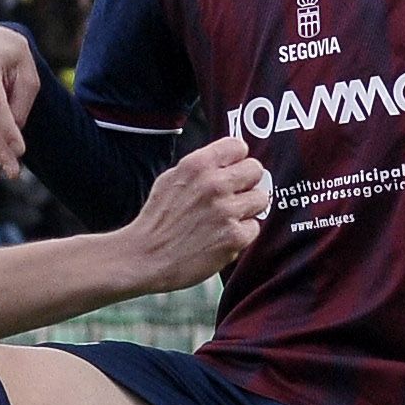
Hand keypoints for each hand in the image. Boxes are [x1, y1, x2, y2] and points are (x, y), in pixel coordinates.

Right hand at [116, 136, 267, 293]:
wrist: (144, 257)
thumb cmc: (156, 221)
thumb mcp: (171, 179)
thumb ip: (199, 168)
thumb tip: (225, 164)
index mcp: (197, 165)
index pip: (238, 147)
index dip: (237, 160)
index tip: (232, 171)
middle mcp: (214, 184)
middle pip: (255, 169)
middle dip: (246, 183)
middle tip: (234, 197)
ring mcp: (226, 210)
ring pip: (260, 198)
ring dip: (247, 209)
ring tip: (227, 219)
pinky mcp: (234, 236)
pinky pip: (253, 228)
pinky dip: (240, 235)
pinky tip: (221, 238)